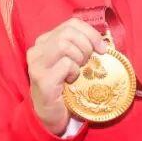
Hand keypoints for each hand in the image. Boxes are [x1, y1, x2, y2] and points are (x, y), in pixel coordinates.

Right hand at [26, 18, 106, 135]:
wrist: (53, 116)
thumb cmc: (66, 87)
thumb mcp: (73, 62)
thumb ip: (81, 47)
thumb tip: (104, 41)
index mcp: (45, 41)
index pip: (71, 24)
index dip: (91, 32)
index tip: (102, 48)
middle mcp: (37, 50)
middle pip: (68, 33)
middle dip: (86, 46)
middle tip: (89, 62)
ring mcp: (37, 64)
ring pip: (64, 45)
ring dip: (79, 58)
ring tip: (78, 71)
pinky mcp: (41, 79)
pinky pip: (66, 64)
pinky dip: (75, 72)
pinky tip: (71, 81)